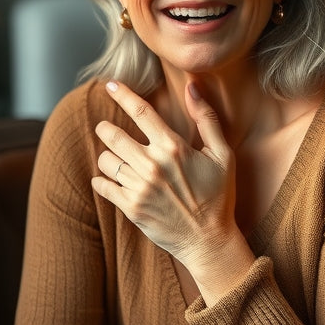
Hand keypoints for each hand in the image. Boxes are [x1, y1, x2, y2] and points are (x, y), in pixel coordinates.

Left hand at [91, 80, 237, 267]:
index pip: (141, 112)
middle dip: (105, 128)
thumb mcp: (222, 154)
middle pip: (113, 135)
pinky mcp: (131, 208)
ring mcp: (140, 188)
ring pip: (106, 160)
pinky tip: (108, 180)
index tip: (110, 84)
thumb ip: (206, 118)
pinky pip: (103, 186)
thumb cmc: (218, 195)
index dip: (123, 94)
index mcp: (173, 147)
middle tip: (106, 128)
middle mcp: (153, 165)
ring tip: (117, 160)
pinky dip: (101, 180)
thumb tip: (193, 86)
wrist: (209, 241)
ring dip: (107, 156)